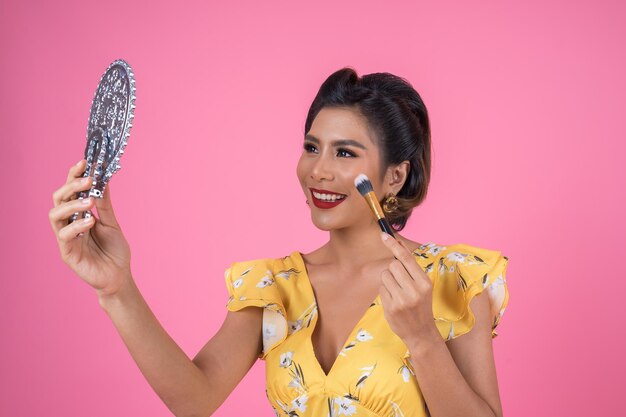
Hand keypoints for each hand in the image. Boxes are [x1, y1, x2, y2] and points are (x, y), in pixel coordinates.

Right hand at [49, 159, 131, 298]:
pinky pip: (64, 236)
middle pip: (58, 198)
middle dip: (71, 186)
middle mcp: (69, 223)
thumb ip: (104, 203)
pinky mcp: (67, 253)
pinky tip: (90, 222)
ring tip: (89, 202)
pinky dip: (76, 226)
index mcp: (78, 214)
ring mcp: (65, 238)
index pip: (70, 190)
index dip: (74, 175)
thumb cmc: (114, 251)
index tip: (85, 161)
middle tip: (88, 179)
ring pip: (55, 215)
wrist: (119, 276)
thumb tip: (103, 179)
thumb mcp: (111, 222)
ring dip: (72, 204)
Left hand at [379, 232, 438, 346]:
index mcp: (425, 282)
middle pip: (393, 265)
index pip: (406, 259)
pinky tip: (394, 301)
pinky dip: (385, 291)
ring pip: (385, 276)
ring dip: (388, 280)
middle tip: (400, 281)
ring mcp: (402, 300)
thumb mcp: (422, 286)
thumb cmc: (421, 306)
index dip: (394, 245)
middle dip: (393, 270)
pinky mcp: (391, 307)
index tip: (384, 235)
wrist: (421, 333)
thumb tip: (399, 244)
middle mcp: (414, 290)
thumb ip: (411, 267)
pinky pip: (381, 288)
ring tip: (398, 292)